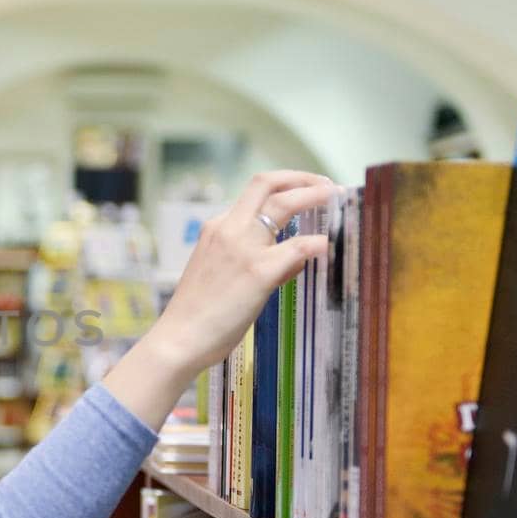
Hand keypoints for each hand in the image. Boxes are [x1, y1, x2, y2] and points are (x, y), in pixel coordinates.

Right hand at [101, 171, 334, 427]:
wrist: (178, 339)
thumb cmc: (198, 315)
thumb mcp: (220, 275)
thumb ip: (257, 260)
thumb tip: (297, 255)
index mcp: (216, 228)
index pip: (253, 193)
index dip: (283, 184)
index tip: (305, 187)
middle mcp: (228, 229)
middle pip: (267, 184)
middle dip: (302, 178)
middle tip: (329, 185)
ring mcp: (243, 248)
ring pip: (284, 204)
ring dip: (315, 196)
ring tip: (338, 198)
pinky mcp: (258, 273)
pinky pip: (298, 248)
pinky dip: (319, 243)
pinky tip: (330, 246)